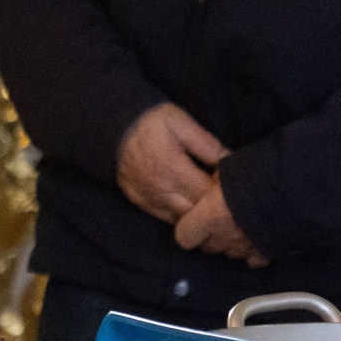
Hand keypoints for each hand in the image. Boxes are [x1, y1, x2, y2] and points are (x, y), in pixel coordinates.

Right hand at [117, 103, 226, 223]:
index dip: (223, 193)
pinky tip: (188, 206)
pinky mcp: (138, 201)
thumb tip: (229, 161)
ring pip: (181, 219)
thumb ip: (206, 143)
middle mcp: (159, 188)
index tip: (230, 185)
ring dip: (197, 215)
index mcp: (173, 168)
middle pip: (196, 211)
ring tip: (207, 204)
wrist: (111, 125)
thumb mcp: (181, 122)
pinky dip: (179, 216)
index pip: (207, 194)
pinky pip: (164, 218)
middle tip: (222, 197)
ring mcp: (147, 197)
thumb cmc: (150, 121)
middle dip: (212, 208)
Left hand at [174, 176, 268, 267]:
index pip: (184, 236)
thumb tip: (211, 181)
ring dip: (230, 243)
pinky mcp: (266, 254)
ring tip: (239, 227)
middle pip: (208, 247)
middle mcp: (224, 237)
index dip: (188, 228)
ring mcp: (245, 248)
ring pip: (229, 254)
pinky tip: (257, 239)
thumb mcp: (227, 169)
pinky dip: (252, 252)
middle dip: (210, 236)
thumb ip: (214, 181)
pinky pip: (252, 260)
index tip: (193, 220)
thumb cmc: (257, 174)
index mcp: (209, 216)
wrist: (296, 190)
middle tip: (218, 220)